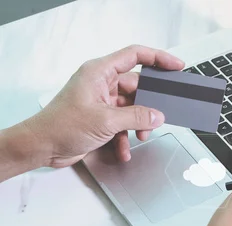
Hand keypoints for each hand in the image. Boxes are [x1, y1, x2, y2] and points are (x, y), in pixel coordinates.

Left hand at [26, 45, 183, 167]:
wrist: (43, 146)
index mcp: (100, 72)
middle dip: (148, 106)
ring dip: (138, 124)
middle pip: (137, 87)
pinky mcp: (101, 117)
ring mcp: (102, 101)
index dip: (158, 58)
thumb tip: (157, 115)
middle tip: (159, 115)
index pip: (134, 56)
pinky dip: (126, 137)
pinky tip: (124, 148)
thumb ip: (136, 117)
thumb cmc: (61, 125)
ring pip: (132, 108)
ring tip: (140, 136)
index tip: (175, 66)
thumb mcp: (106, 120)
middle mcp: (101, 84)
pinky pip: (123, 123)